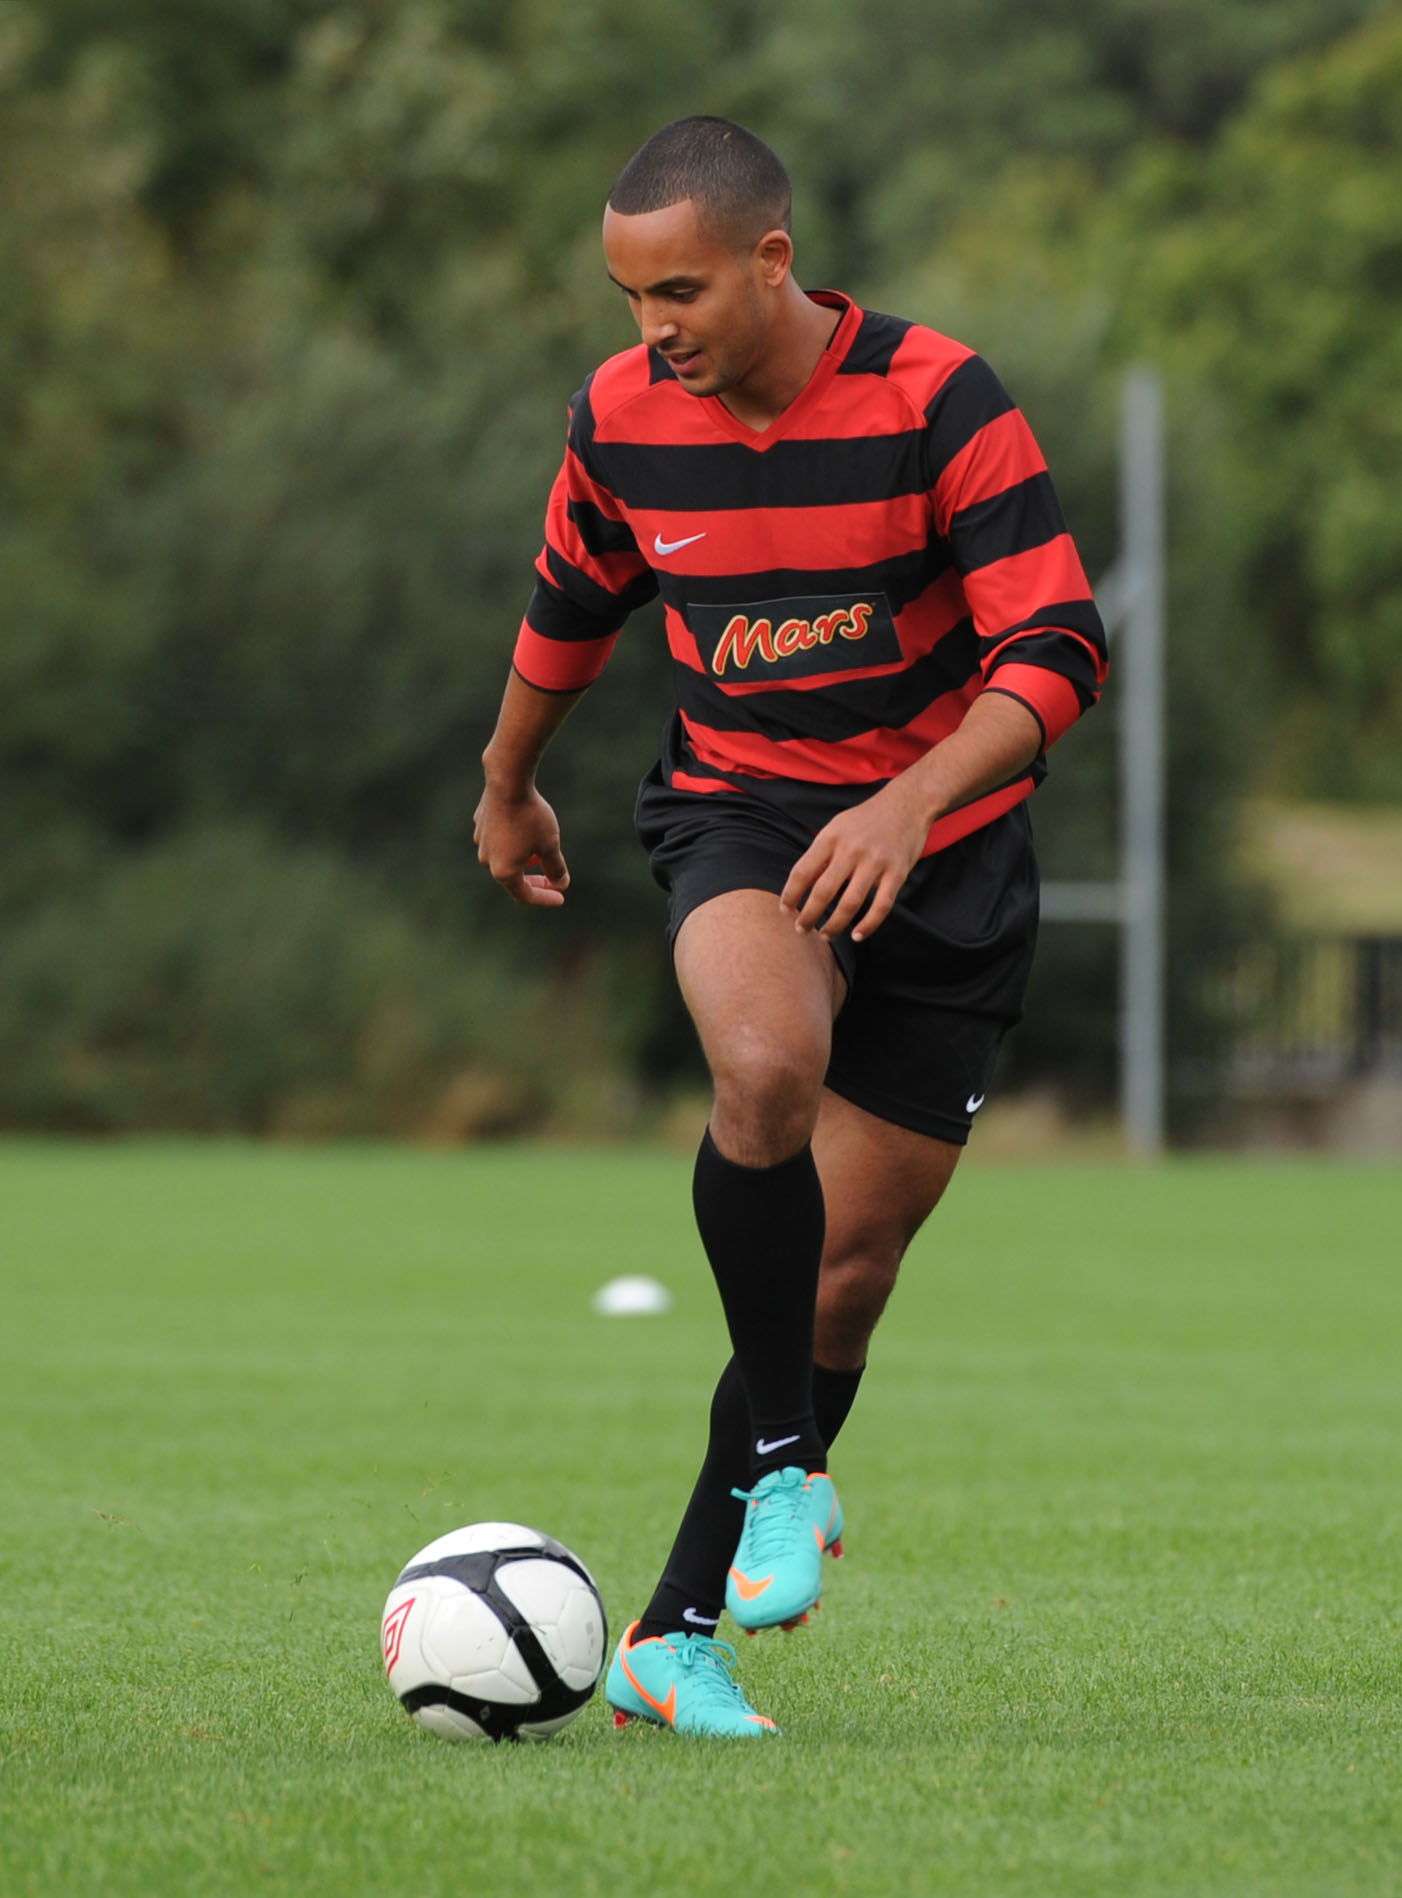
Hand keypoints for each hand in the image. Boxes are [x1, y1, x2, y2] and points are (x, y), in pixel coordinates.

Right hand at [473, 781, 569, 907]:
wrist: (508, 781)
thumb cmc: (531, 816)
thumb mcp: (550, 845)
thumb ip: (555, 868)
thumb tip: (560, 883)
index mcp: (503, 871)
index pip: (525, 895)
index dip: (545, 898)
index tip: (561, 897)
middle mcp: (487, 860)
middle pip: (513, 878)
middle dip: (535, 880)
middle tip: (555, 879)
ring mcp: (480, 841)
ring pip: (505, 857)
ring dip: (524, 859)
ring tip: (541, 849)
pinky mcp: (480, 824)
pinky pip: (499, 839)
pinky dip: (514, 841)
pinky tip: (526, 829)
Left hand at [780, 780, 928, 942]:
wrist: (907, 803)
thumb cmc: (866, 819)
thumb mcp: (837, 827)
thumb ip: (821, 854)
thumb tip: (801, 885)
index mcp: (831, 838)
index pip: (802, 872)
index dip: (790, 895)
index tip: (785, 911)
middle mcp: (851, 850)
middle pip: (823, 891)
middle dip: (808, 916)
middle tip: (801, 929)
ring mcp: (875, 862)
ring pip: (850, 903)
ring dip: (834, 925)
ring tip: (825, 935)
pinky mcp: (898, 872)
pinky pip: (881, 905)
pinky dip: (869, 925)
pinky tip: (857, 936)